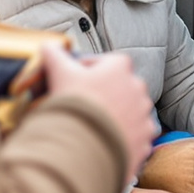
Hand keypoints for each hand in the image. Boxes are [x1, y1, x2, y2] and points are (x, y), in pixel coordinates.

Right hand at [41, 45, 156, 185]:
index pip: (104, 62)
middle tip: (84, 106)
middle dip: (104, 95)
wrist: (85, 147)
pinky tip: (106, 142)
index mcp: (120, 67)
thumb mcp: (60, 73)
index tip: (74, 81)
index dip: (86, 70)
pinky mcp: (145, 139)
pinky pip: (135, 135)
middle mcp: (137, 88)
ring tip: (94, 126)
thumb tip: (48, 45)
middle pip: (118, 88)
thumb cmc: (74, 105)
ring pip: (129, 112)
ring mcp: (143, 115)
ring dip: (116, 117)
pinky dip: (124, 138)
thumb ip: (55, 55)